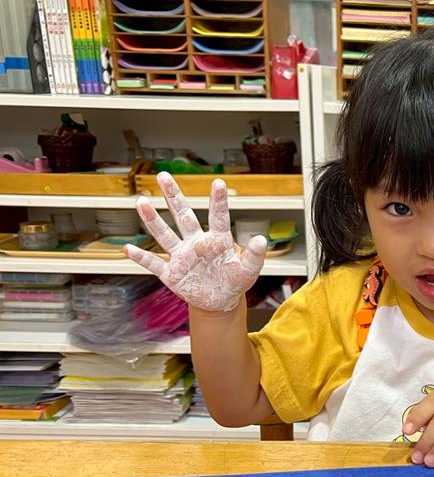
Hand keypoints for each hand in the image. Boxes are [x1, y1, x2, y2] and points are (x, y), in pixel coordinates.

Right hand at [124, 172, 265, 311]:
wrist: (219, 301)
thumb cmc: (234, 281)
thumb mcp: (248, 270)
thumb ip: (254, 255)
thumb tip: (261, 239)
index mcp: (217, 240)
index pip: (218, 217)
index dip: (218, 201)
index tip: (219, 182)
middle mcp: (196, 243)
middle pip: (183, 216)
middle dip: (174, 197)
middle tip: (163, 175)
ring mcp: (182, 257)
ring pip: (165, 234)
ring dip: (152, 220)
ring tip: (141, 202)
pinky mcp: (171, 274)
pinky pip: (154, 264)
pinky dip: (142, 258)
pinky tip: (127, 249)